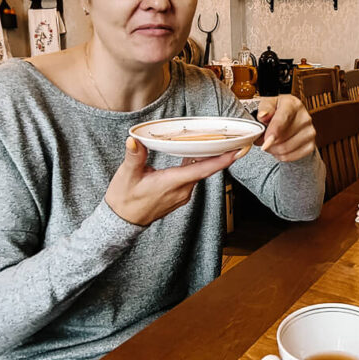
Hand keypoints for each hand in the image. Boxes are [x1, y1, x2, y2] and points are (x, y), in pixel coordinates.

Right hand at [105, 137, 240, 225]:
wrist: (121, 222)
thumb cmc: (124, 200)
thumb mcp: (126, 176)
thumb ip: (134, 157)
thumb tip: (134, 141)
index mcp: (172, 183)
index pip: (203, 170)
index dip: (221, 161)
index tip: (237, 151)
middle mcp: (182, 191)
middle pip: (205, 170)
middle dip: (219, 154)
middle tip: (231, 138)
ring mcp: (181, 195)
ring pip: (199, 174)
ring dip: (207, 159)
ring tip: (215, 142)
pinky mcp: (178, 196)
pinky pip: (192, 179)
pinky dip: (196, 166)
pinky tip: (194, 155)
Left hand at [256, 94, 316, 161]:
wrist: (290, 118)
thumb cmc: (277, 110)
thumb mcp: (268, 103)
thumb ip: (264, 109)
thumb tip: (263, 116)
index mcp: (293, 105)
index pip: (283, 120)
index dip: (273, 133)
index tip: (265, 143)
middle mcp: (305, 118)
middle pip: (282, 138)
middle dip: (268, 143)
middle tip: (263, 139)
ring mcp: (310, 132)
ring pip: (286, 150)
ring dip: (273, 150)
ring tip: (271, 143)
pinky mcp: (310, 145)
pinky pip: (291, 157)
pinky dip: (281, 156)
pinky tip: (279, 148)